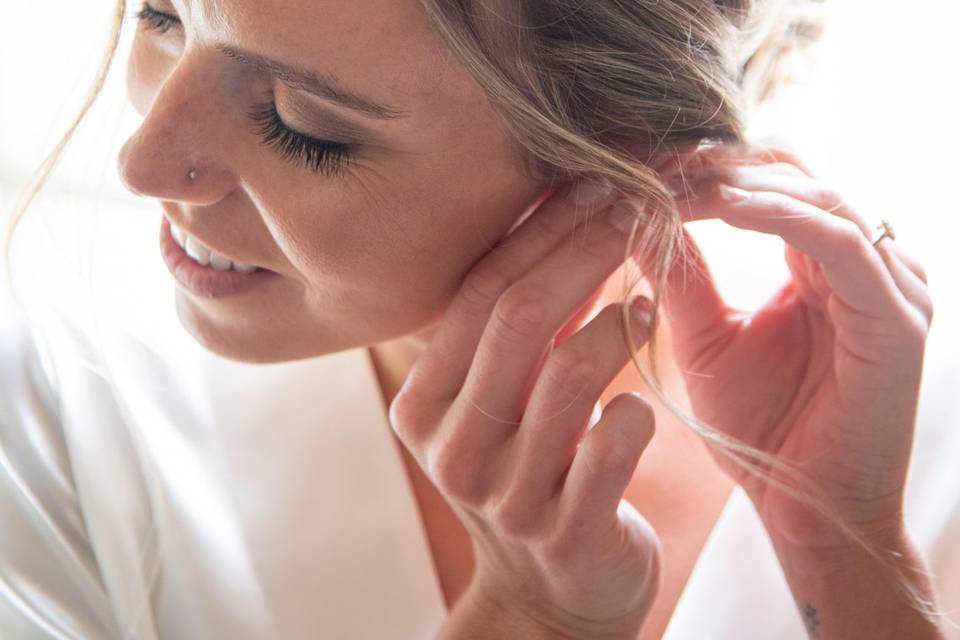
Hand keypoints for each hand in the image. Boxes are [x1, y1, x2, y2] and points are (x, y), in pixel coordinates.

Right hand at [389, 181, 662, 638]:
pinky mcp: (568, 534)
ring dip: (617, 324)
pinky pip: (611, 446)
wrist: (549, 593)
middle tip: (633, 207)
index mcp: (423, 405)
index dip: (541, 232)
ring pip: (567, 375)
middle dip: (584, 250)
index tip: (592, 185)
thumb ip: (516, 332)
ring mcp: (507, 495)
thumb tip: (563, 222)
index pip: (479, 295)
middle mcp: (452, 447)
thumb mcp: (499, 404)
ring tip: (646, 303)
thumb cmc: (527, 474)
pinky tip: (644, 397)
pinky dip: (636, 407)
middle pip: (519, 319)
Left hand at [648, 141, 933, 550]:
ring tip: (669, 177)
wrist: (803, 509)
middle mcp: (863, 263)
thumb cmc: (758, 429)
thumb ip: (683, 279)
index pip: (769, 183)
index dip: (706, 167)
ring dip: (738, 182)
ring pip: (814, 196)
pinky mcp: (896, 316)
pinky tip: (719, 204)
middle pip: (793, 175)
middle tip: (646, 156)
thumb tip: (636, 215)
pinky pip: (837, 243)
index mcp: (821, 264)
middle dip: (716, 163)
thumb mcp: (706, 340)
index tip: (636, 162)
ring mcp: (888, 284)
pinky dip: (777, 216)